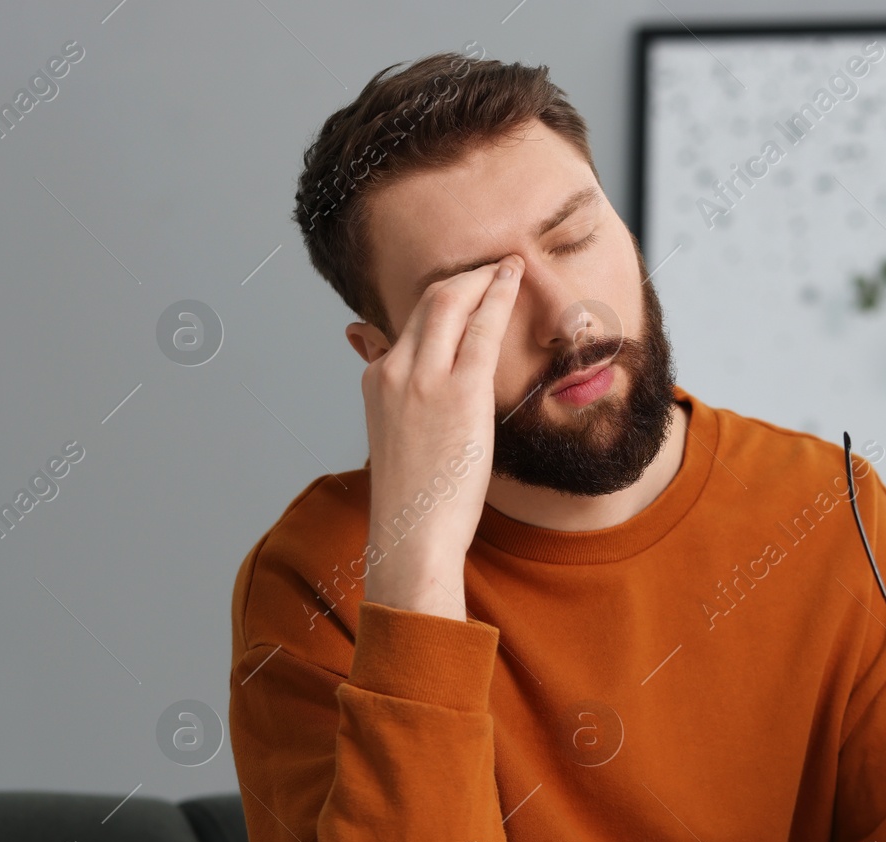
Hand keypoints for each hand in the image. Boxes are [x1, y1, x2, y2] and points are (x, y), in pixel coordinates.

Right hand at [359, 254, 523, 620]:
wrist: (412, 533)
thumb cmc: (415, 495)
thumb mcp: (395, 435)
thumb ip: (390, 389)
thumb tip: (371, 347)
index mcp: (378, 380)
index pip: (409, 322)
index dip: (442, 296)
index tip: (466, 283)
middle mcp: (393, 370)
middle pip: (427, 301)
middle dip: (463, 276)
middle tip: (494, 265)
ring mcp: (422, 379)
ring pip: (449, 302)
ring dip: (482, 278)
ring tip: (509, 266)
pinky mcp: (457, 393)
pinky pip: (480, 329)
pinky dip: (497, 297)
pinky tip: (514, 281)